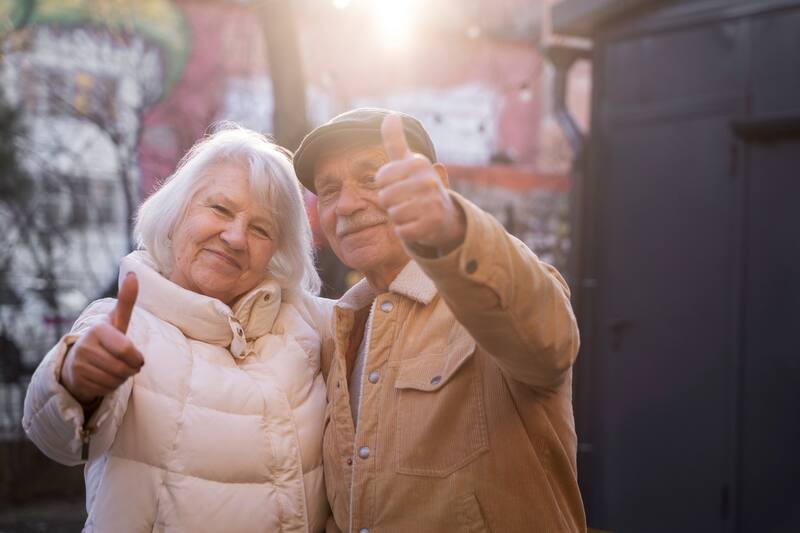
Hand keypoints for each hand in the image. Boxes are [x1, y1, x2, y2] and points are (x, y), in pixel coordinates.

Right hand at [60, 272, 143, 405]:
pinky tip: (104, 378)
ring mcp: (77, 364)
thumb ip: (126, 300)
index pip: (126, 349)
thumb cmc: (106, 338)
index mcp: (98, 329)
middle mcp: (84, 345)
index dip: (137, 358)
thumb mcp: (117, 320)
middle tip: (128, 365)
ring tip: (114, 369)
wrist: (79, 359)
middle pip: (122, 368)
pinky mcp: (76, 381)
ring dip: (122, 378)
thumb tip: (134, 274)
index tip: (137, 358)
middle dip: (131, 370)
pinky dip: (111, 387)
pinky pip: (105, 389)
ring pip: (115, 380)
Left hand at [375, 114, 465, 253]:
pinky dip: (405, 232)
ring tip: (413, 212)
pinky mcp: (432, 225)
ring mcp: (432, 203)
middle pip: (384, 198)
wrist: (445, 216)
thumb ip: (396, 141)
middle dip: (391, 204)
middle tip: (407, 201)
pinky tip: (418, 225)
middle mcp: (428, 180)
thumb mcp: (408, 162)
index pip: (380, 178)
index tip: (400, 184)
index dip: (386, 185)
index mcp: (419, 163)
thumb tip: (390, 115)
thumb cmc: (419, 186)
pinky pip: (402, 231)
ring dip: (399, 218)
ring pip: (393, 215)